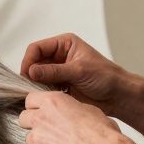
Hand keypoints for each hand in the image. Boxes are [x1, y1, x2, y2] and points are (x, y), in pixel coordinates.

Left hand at [19, 90, 131, 143]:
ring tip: (58, 142)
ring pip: (29, 137)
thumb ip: (67, 108)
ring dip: (39, 139)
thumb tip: (65, 111)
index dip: (36, 105)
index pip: (30, 99)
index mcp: (52, 102)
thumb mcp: (86, 109)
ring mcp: (38, 138)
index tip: (41, 109)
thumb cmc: (99, 131)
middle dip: (32, 121)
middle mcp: (40, 118)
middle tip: (46, 126)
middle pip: (23, 118)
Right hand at [20, 33, 134, 115]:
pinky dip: (41, 93)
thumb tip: (31, 71)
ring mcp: (57, 71)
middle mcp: (58, 56)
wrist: (117, 95)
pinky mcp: (58, 85)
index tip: (27, 75)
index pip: (37, 48)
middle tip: (31, 87)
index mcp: (64, 44)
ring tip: (40, 93)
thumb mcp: (79, 71)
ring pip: (36, 76)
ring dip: (35, 85)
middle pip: (34, 62)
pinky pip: (42, 88)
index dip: (29, 60)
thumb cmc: (106, 77)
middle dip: (30, 74)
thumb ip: (54, 71)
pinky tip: (47, 98)